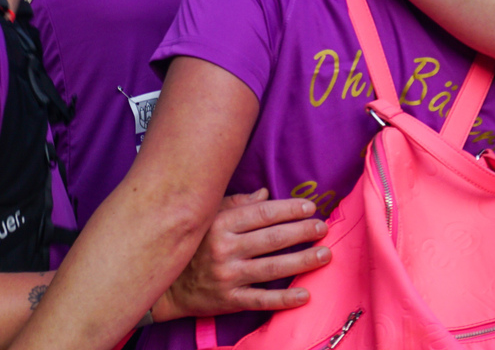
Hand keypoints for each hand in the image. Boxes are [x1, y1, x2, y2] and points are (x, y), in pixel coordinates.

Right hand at [154, 189, 328, 321]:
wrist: (169, 285)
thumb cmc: (194, 246)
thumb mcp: (209, 218)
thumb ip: (236, 204)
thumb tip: (265, 194)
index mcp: (220, 224)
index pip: (261, 214)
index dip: (288, 209)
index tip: (310, 206)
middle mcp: (224, 249)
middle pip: (271, 239)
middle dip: (301, 232)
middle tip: (322, 228)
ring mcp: (227, 276)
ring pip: (271, 268)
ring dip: (302, 261)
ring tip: (324, 255)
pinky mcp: (229, 300)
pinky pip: (261, 299)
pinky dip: (284, 299)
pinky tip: (304, 294)